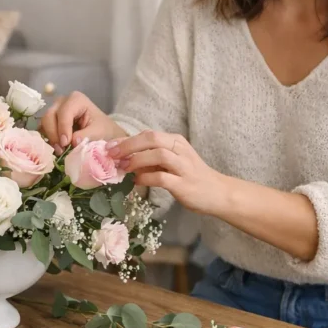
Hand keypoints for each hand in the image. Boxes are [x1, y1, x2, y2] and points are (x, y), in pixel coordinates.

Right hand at [39, 91, 126, 154]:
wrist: (104, 133)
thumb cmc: (104, 129)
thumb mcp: (98, 132)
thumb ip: (85, 136)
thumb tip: (72, 142)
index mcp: (76, 99)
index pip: (64, 112)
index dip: (63, 128)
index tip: (66, 144)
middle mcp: (63, 101)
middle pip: (50, 115)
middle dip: (54, 134)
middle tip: (61, 149)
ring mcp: (55, 110)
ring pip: (44, 122)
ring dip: (50, 137)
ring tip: (60, 150)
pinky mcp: (52, 120)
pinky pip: (43, 128)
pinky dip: (48, 138)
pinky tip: (57, 148)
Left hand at [108, 130, 230, 215]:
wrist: (217, 192)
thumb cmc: (190, 177)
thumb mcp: (171, 163)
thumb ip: (150, 159)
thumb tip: (123, 160)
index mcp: (176, 141)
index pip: (148, 134)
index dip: (127, 139)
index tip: (109, 147)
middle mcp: (180, 150)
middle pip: (152, 139)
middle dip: (129, 145)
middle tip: (111, 154)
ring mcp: (184, 166)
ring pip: (158, 154)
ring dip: (137, 160)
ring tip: (123, 168)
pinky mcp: (184, 184)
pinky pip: (162, 177)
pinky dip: (146, 178)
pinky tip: (137, 181)